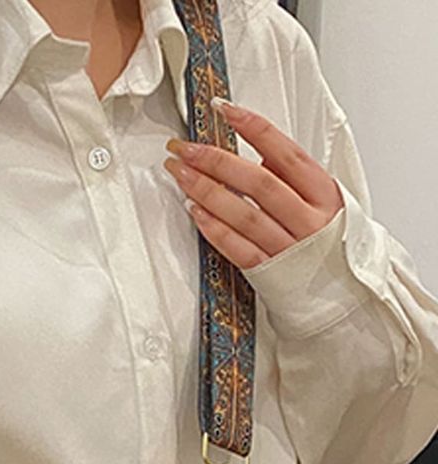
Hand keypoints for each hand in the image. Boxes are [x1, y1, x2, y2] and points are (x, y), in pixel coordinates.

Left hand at [162, 97, 342, 270]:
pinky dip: (214, 229)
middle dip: (217, 161)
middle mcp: (308, 220)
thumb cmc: (329, 241)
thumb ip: (293, 176)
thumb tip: (259, 152)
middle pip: (258, 183)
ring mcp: (288, 248)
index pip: (286, 153)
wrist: (343, 293)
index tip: (224, 110)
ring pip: (243, 214)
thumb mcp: (324, 200)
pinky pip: (238, 248)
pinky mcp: (270, 273)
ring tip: (180, 173)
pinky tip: (194, 211)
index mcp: (324, 193)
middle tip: (185, 148)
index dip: (254, 128)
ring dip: (206, 191)